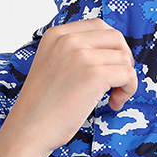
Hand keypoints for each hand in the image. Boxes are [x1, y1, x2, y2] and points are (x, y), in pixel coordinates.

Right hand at [8, 17, 137, 155]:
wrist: (28, 129)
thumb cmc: (42, 106)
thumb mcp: (53, 65)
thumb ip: (75, 53)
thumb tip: (112, 52)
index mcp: (56, 34)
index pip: (99, 26)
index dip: (111, 48)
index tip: (109, 69)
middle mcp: (68, 39)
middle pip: (116, 38)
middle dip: (123, 60)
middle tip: (117, 83)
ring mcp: (81, 55)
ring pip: (124, 58)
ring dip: (126, 80)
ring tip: (112, 98)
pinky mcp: (94, 74)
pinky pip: (128, 74)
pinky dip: (128, 89)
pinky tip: (114, 103)